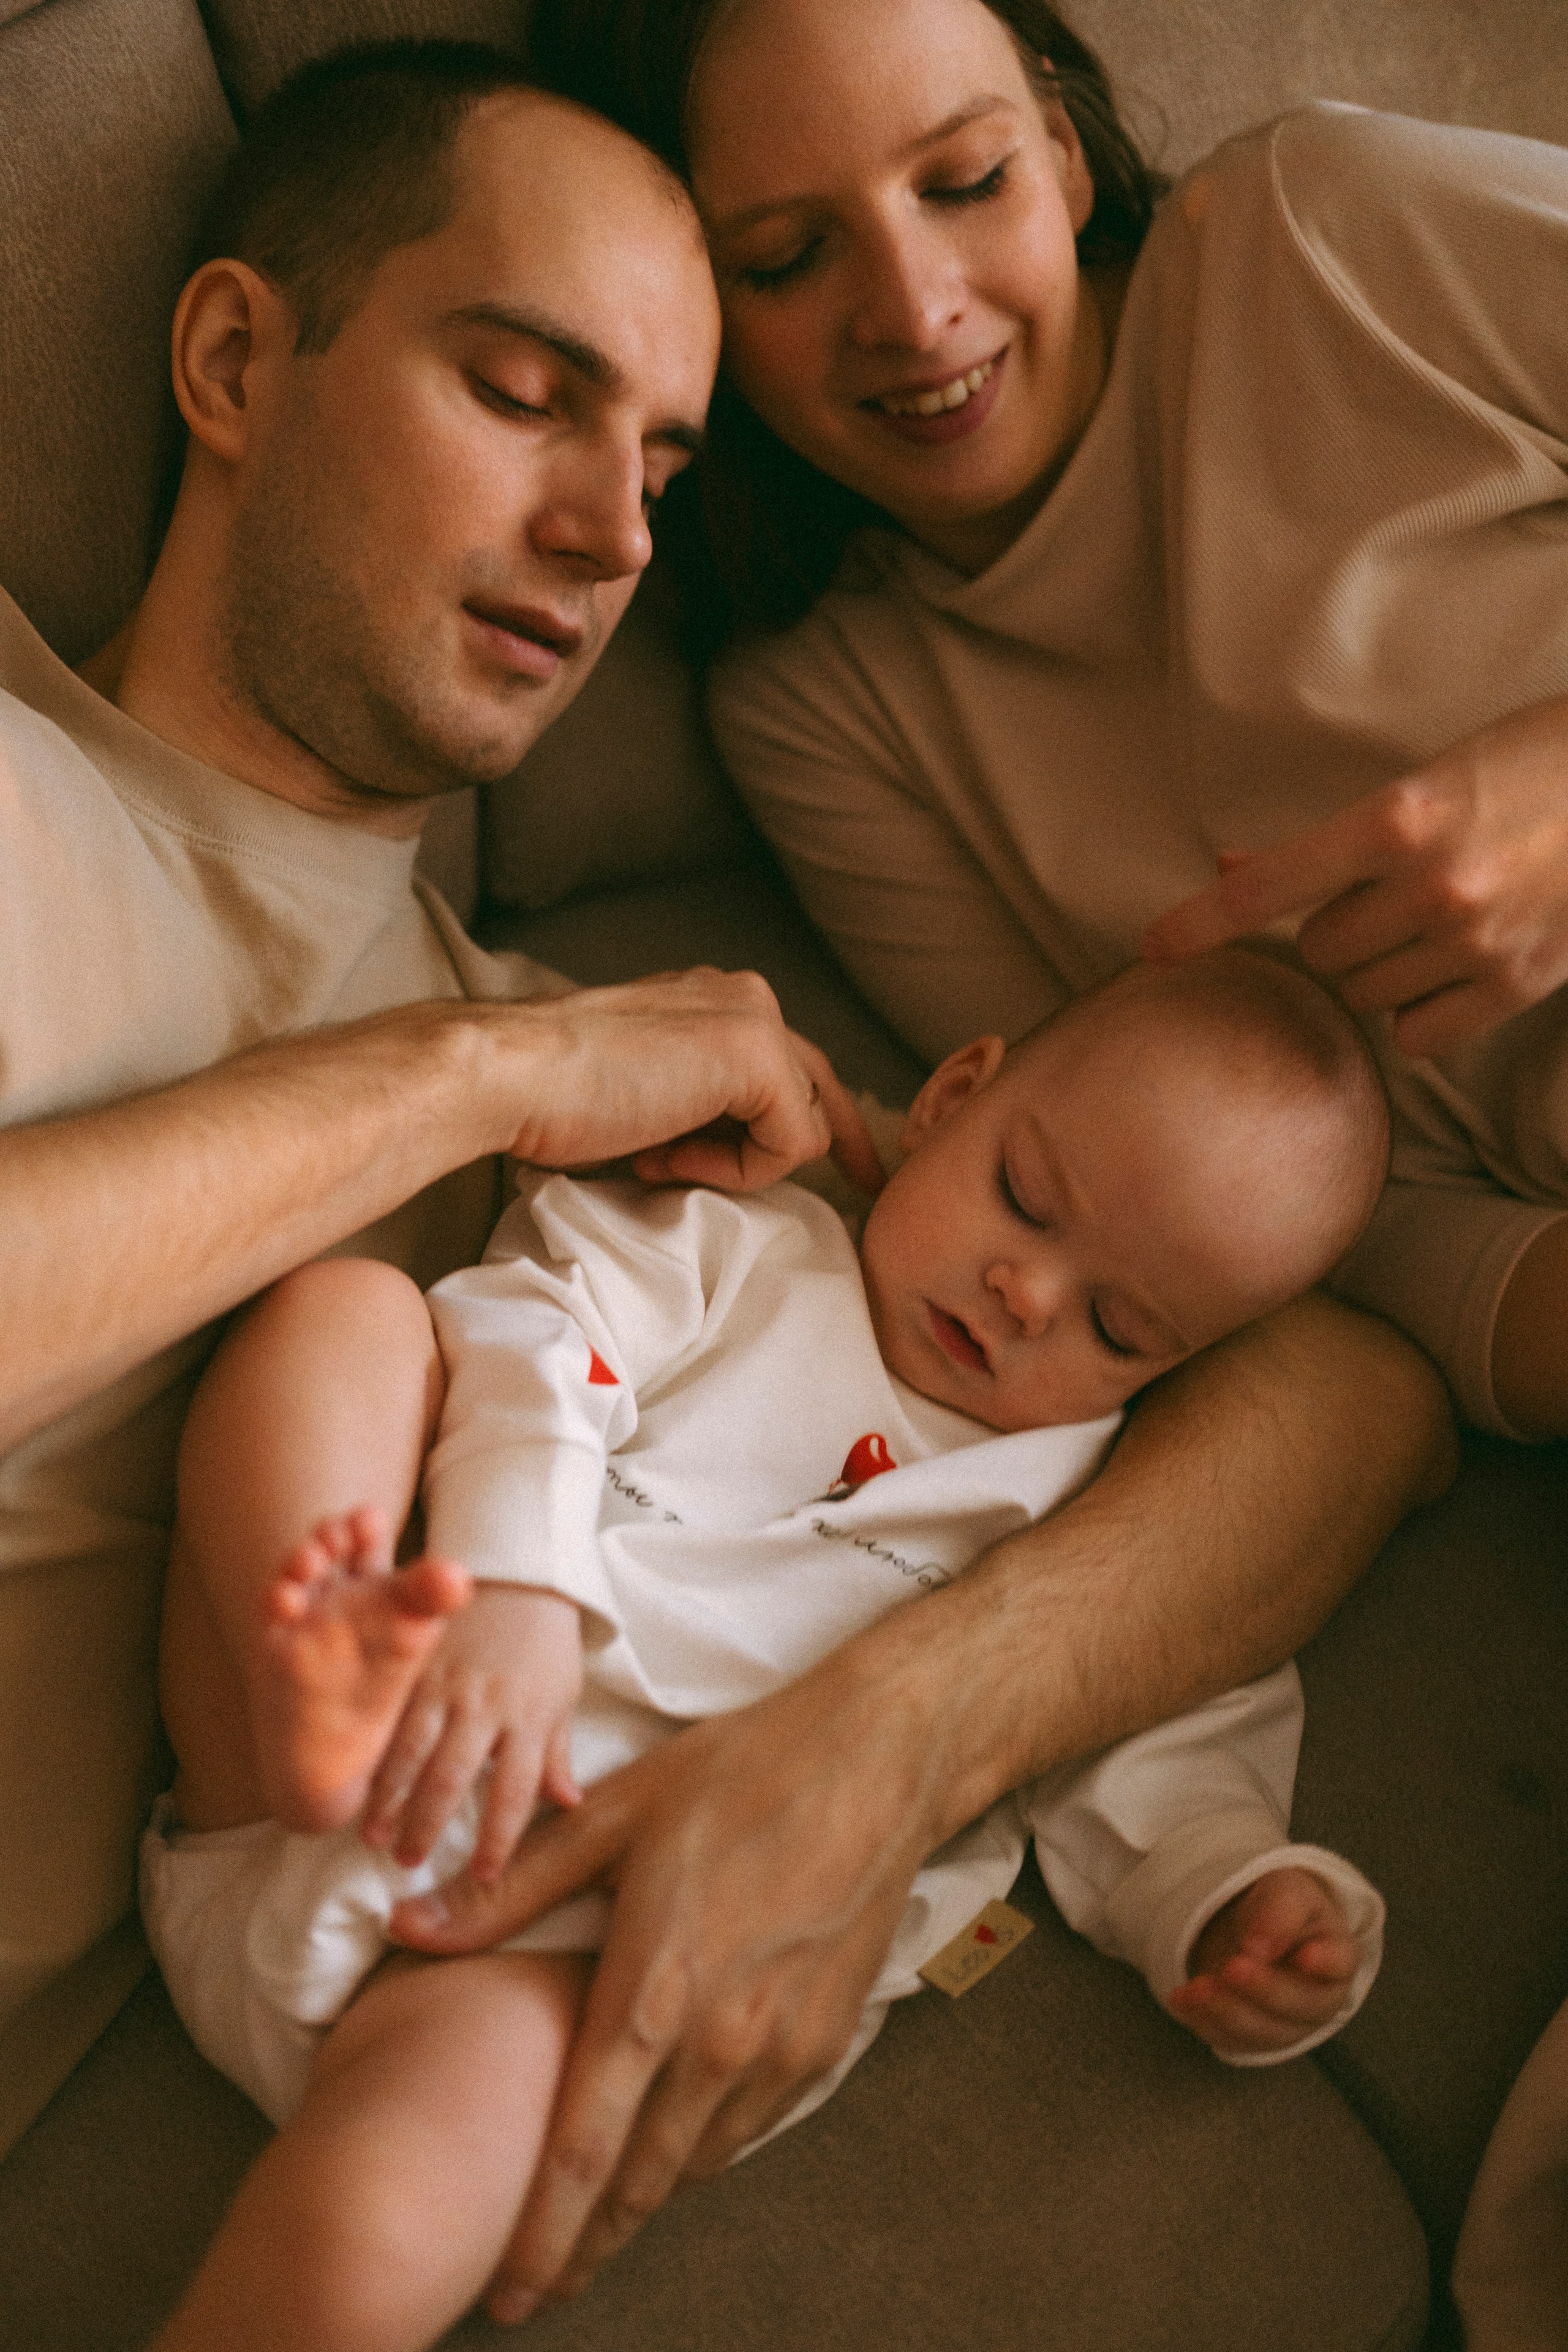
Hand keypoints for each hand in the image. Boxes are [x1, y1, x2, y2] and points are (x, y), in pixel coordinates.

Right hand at [359, 1584, 582, 1881]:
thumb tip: (568, 1803)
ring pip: (412, 1748)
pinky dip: (375, 1750)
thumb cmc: (547, 1641)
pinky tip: (358, 1778)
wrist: (522, 1572)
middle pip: (453, 1777)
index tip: (483, 1874)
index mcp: (528, 1718)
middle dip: (427, 1824)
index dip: (499, 1839)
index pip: (515, 1792)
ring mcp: (448, 1683)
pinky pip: (392, 1712)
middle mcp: (486, 1705)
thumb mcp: (563, 1695)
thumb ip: (556, 1753)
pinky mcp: (420, 1662)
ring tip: (371, 1833)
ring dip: (389, 1796)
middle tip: (406, 1861)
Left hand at [385, 1657, 942, 2320]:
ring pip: (696, 2165)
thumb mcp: (612, 1816)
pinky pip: (750, 2128)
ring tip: (596, 2232)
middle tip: (538, 2290)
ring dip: (643, 2204)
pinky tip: (675, 2152)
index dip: (540, 2235)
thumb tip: (408, 1922)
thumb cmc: (739, 1774)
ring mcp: (780, 2048)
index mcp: (653, 1987)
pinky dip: (703, 2153)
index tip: (506, 2291)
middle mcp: (719, 2040)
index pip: (582, 2149)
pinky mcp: (826, 2041)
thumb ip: (510, 1889)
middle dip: (584, 2249)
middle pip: (638, 2184)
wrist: (875, 1759)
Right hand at [500, 968, 882, 1192]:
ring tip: (657, 1160)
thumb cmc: (552, 1097)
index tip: (852, 1166)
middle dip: (836, 1140)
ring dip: (737, 1164)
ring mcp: (754, 1018)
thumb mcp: (644, 1096)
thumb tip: (731, 1146)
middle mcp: (742, 995)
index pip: (792, 1062)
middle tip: (864, 1186)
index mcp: (712, 1000)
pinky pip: (791, 1145)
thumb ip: (695, 1104)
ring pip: (800, 1123)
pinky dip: (738, 1171)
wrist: (509, 1075)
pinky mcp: (757, 1053)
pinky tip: (665, 1157)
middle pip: (816, 1086)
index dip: (819, 1116)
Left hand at [1142, 694, 1567, 1056]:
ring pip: (1363, 994)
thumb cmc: (1532, 766)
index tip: (1151, 948)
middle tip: (1387, 895)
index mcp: (1398, 820)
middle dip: (1337, 929)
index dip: (1201, 923)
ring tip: (1431, 921)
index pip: (1269, 889)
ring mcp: (1476, 941)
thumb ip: (1330, 838)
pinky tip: (1449, 969)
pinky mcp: (1517, 984)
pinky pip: (1416, 1035)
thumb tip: (1233, 867)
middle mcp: (1431, 886)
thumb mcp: (1428, 778)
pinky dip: (1417, 1010)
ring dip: (1378, 968)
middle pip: (1320, 951)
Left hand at [1167, 1866, 1358, 2057]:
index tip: (1305, 1955)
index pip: (1339, 1962)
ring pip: (1262, 2032)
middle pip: (1298, 2005)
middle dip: (1264, 1989)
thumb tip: (1259, 1946)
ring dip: (1228, 2011)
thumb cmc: (1281, 1908)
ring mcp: (1287, 2026)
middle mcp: (1319, 2000)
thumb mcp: (1285, 1891)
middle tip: (1234, 1967)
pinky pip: (1230, 2040)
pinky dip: (1203, 2022)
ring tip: (1198, 1986)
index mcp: (1337, 1956)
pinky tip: (1181, 1999)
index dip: (1325, 1962)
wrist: (1256, 1930)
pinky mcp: (1252, 2038)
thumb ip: (1280, 1912)